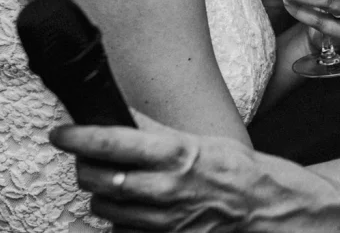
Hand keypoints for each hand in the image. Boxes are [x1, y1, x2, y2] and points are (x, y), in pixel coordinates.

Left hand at [50, 117, 339, 231]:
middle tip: (85, 155)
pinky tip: (132, 210)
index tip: (61, 131)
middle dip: (86, 166)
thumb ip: (163, 134)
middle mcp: (169, 190)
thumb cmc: (249, 175)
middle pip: (100, 178)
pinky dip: (121, 221)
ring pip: (107, 209)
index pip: (114, 142)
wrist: (279, 215)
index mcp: (181, 154)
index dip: (80, 136)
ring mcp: (167, 222)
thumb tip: (125, 116)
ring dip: (102, 194)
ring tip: (111, 181)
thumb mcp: (208, 142)